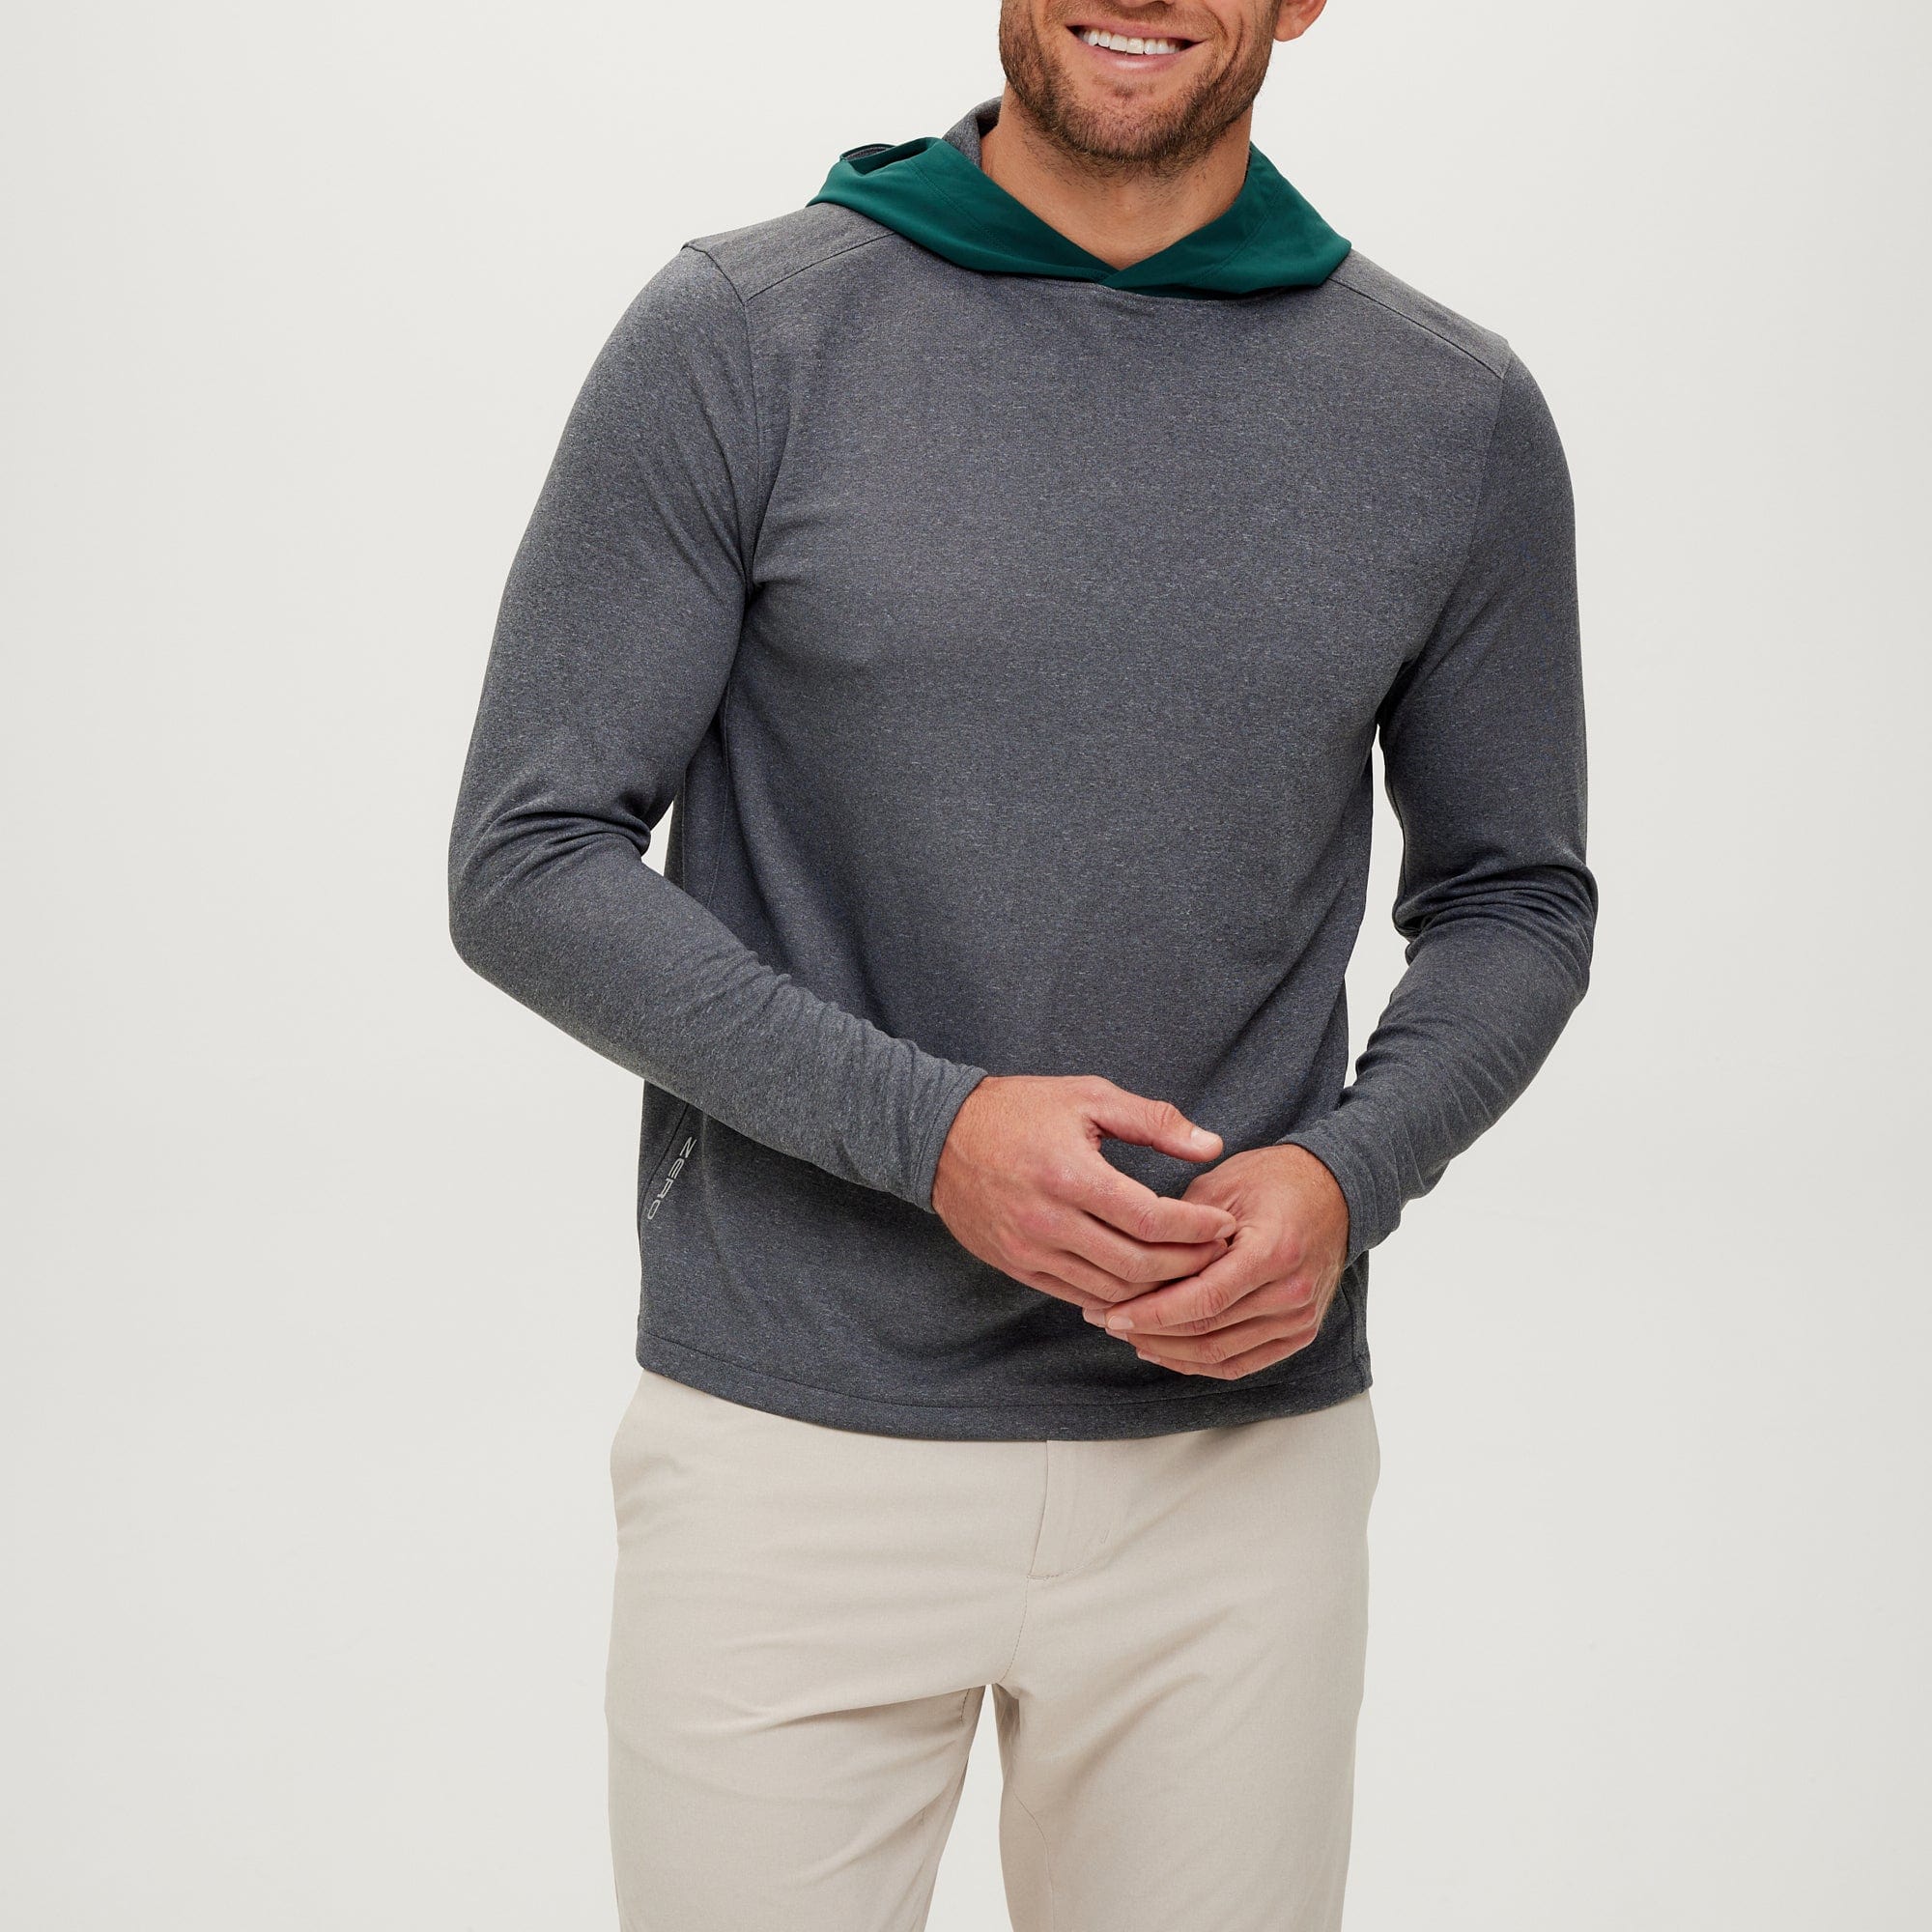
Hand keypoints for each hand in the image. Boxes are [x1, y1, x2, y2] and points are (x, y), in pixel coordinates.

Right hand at [932, 1075, 1238, 1310]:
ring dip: (1158, 1288)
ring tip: (1190, 1269)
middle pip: (1137, 1265)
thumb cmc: (1019, 1109)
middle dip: (1189, 1264)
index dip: (1197, 1228)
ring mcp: (1030, 1250)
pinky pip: (1079, 1296)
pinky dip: (1118, 1297)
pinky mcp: (1017, 1267)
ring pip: (1111, 1291)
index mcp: (1070, 1173)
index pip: (1150, 1218)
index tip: (1226, 1224)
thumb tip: (1211, 1145)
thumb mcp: (1088, 1096)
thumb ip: (1154, 1120)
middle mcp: (1048, 1221)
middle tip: (1219, 1253)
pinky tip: (1144, 1283)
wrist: (939, 1136)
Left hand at [1081, 1144, 1348, 1377]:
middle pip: (1209, 1331)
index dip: (1153, 1313)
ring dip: (1170, 1351)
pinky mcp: (1300, 1332)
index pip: (1204, 1299)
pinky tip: (1166, 1351)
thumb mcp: (1222, 1186)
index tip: (1112, 1313)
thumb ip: (1181, 1228)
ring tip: (1130, 1337)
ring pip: (1221, 1354)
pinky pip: (1242, 1363)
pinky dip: (1200, 1362)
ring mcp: (1300, 1317)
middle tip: (1108, 1323)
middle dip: (1151, 1333)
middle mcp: (1292, 1291)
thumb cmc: (1273, 1180)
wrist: (1332, 1192)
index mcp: (1274, 1251)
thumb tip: (1133, 1263)